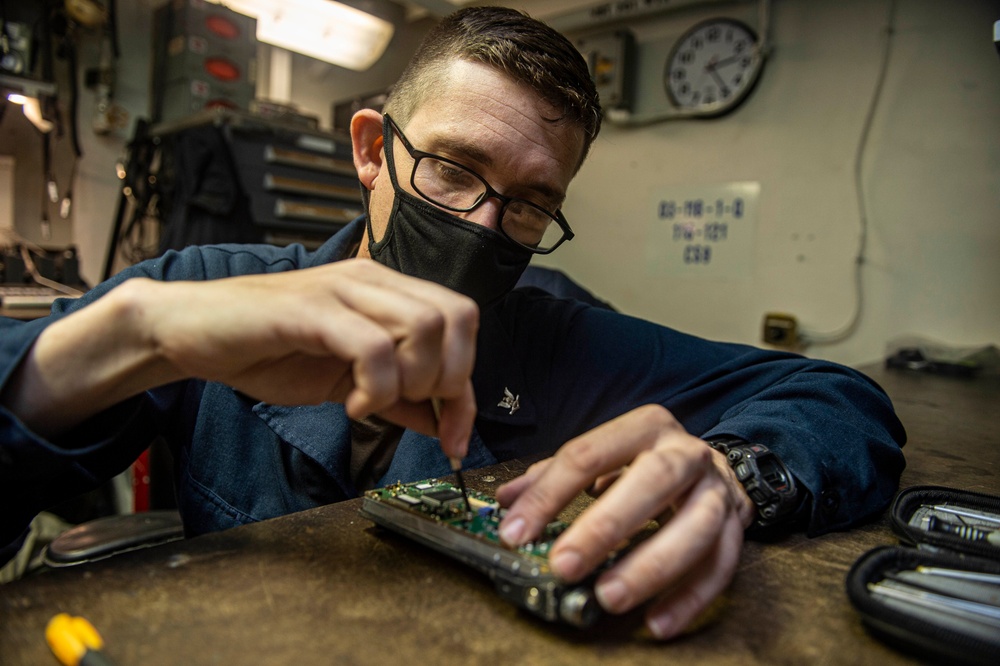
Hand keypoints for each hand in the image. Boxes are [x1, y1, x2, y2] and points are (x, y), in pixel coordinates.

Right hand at [5, 259, 477, 457]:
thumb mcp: (345, 379)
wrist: (192, 333)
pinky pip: (372, 344)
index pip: (461, 320)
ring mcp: (341, 289)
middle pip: (455, 317)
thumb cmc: (267, 349)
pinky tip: (351, 404)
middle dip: (447, 380)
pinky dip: (376, 385)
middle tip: (409, 410)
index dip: (468, 384)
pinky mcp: (310, 308)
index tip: (454, 436)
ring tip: (372, 403)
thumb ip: (396, 395)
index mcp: (385, 290)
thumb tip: (442, 421)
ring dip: (411, 381)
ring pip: (423, 326)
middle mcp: (371, 280)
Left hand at [494, 405, 755, 638]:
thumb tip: (506, 501)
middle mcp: (686, 452)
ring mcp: (717, 489)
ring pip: (696, 526)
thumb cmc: (646, 463)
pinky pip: (721, 565)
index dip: (548, 495)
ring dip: (652, 565)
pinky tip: (657, 622)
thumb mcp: (603, 457)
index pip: (589, 454)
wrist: (715, 466)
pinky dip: (691, 598)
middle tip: (563, 565)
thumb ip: (554, 476)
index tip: (514, 534)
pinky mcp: (738, 526)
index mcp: (644, 426)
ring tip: (610, 597)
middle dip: (606, 526)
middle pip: (652, 480)